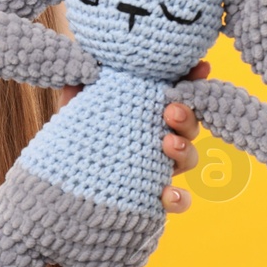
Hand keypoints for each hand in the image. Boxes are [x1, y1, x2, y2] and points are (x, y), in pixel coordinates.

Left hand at [58, 59, 208, 213]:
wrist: (66, 182)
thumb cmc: (78, 134)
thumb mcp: (76, 106)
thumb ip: (82, 85)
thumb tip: (87, 66)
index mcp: (148, 111)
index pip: (177, 92)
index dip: (193, 80)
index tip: (200, 69)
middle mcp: (161, 137)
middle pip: (189, 124)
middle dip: (186, 115)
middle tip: (170, 110)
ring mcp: (160, 168)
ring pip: (189, 158)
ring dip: (185, 149)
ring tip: (168, 143)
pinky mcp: (154, 196)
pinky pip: (177, 200)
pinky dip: (179, 198)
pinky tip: (168, 194)